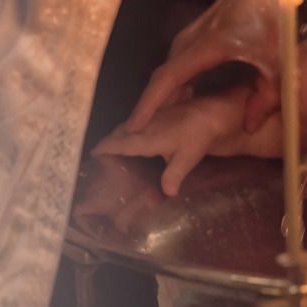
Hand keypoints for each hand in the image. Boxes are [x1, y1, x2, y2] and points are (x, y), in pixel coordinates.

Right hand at [95, 91, 246, 195]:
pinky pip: (138, 120)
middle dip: (108, 140)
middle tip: (99, 152)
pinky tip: (136, 133)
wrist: (214, 112)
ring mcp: (152, 116)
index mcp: (147, 138)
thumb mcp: (187, 158)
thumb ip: (173, 176)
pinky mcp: (160, 111)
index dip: (104, 148)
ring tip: (112, 144)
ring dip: (118, 133)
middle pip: (119, 132)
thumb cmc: (199, 136)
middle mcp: (145, 125)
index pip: (118, 143)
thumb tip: (166, 194)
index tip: (92, 153)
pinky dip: (130, 127)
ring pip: (128, 124)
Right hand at [125, 0, 280, 134]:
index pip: (168, 80)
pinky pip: (175, 71)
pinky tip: (176, 110)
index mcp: (205, 49)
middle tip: (137, 142)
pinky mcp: (190, 44)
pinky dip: (171, 91)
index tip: (133, 127)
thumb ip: (266, 95)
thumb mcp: (277, 60)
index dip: (149, 105)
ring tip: (153, 134)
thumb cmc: (267, 17)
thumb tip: (248, 126)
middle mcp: (187, 45)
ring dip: (160, 102)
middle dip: (148, 111)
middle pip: (161, 83)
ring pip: (167, 78)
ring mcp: (186, 42)